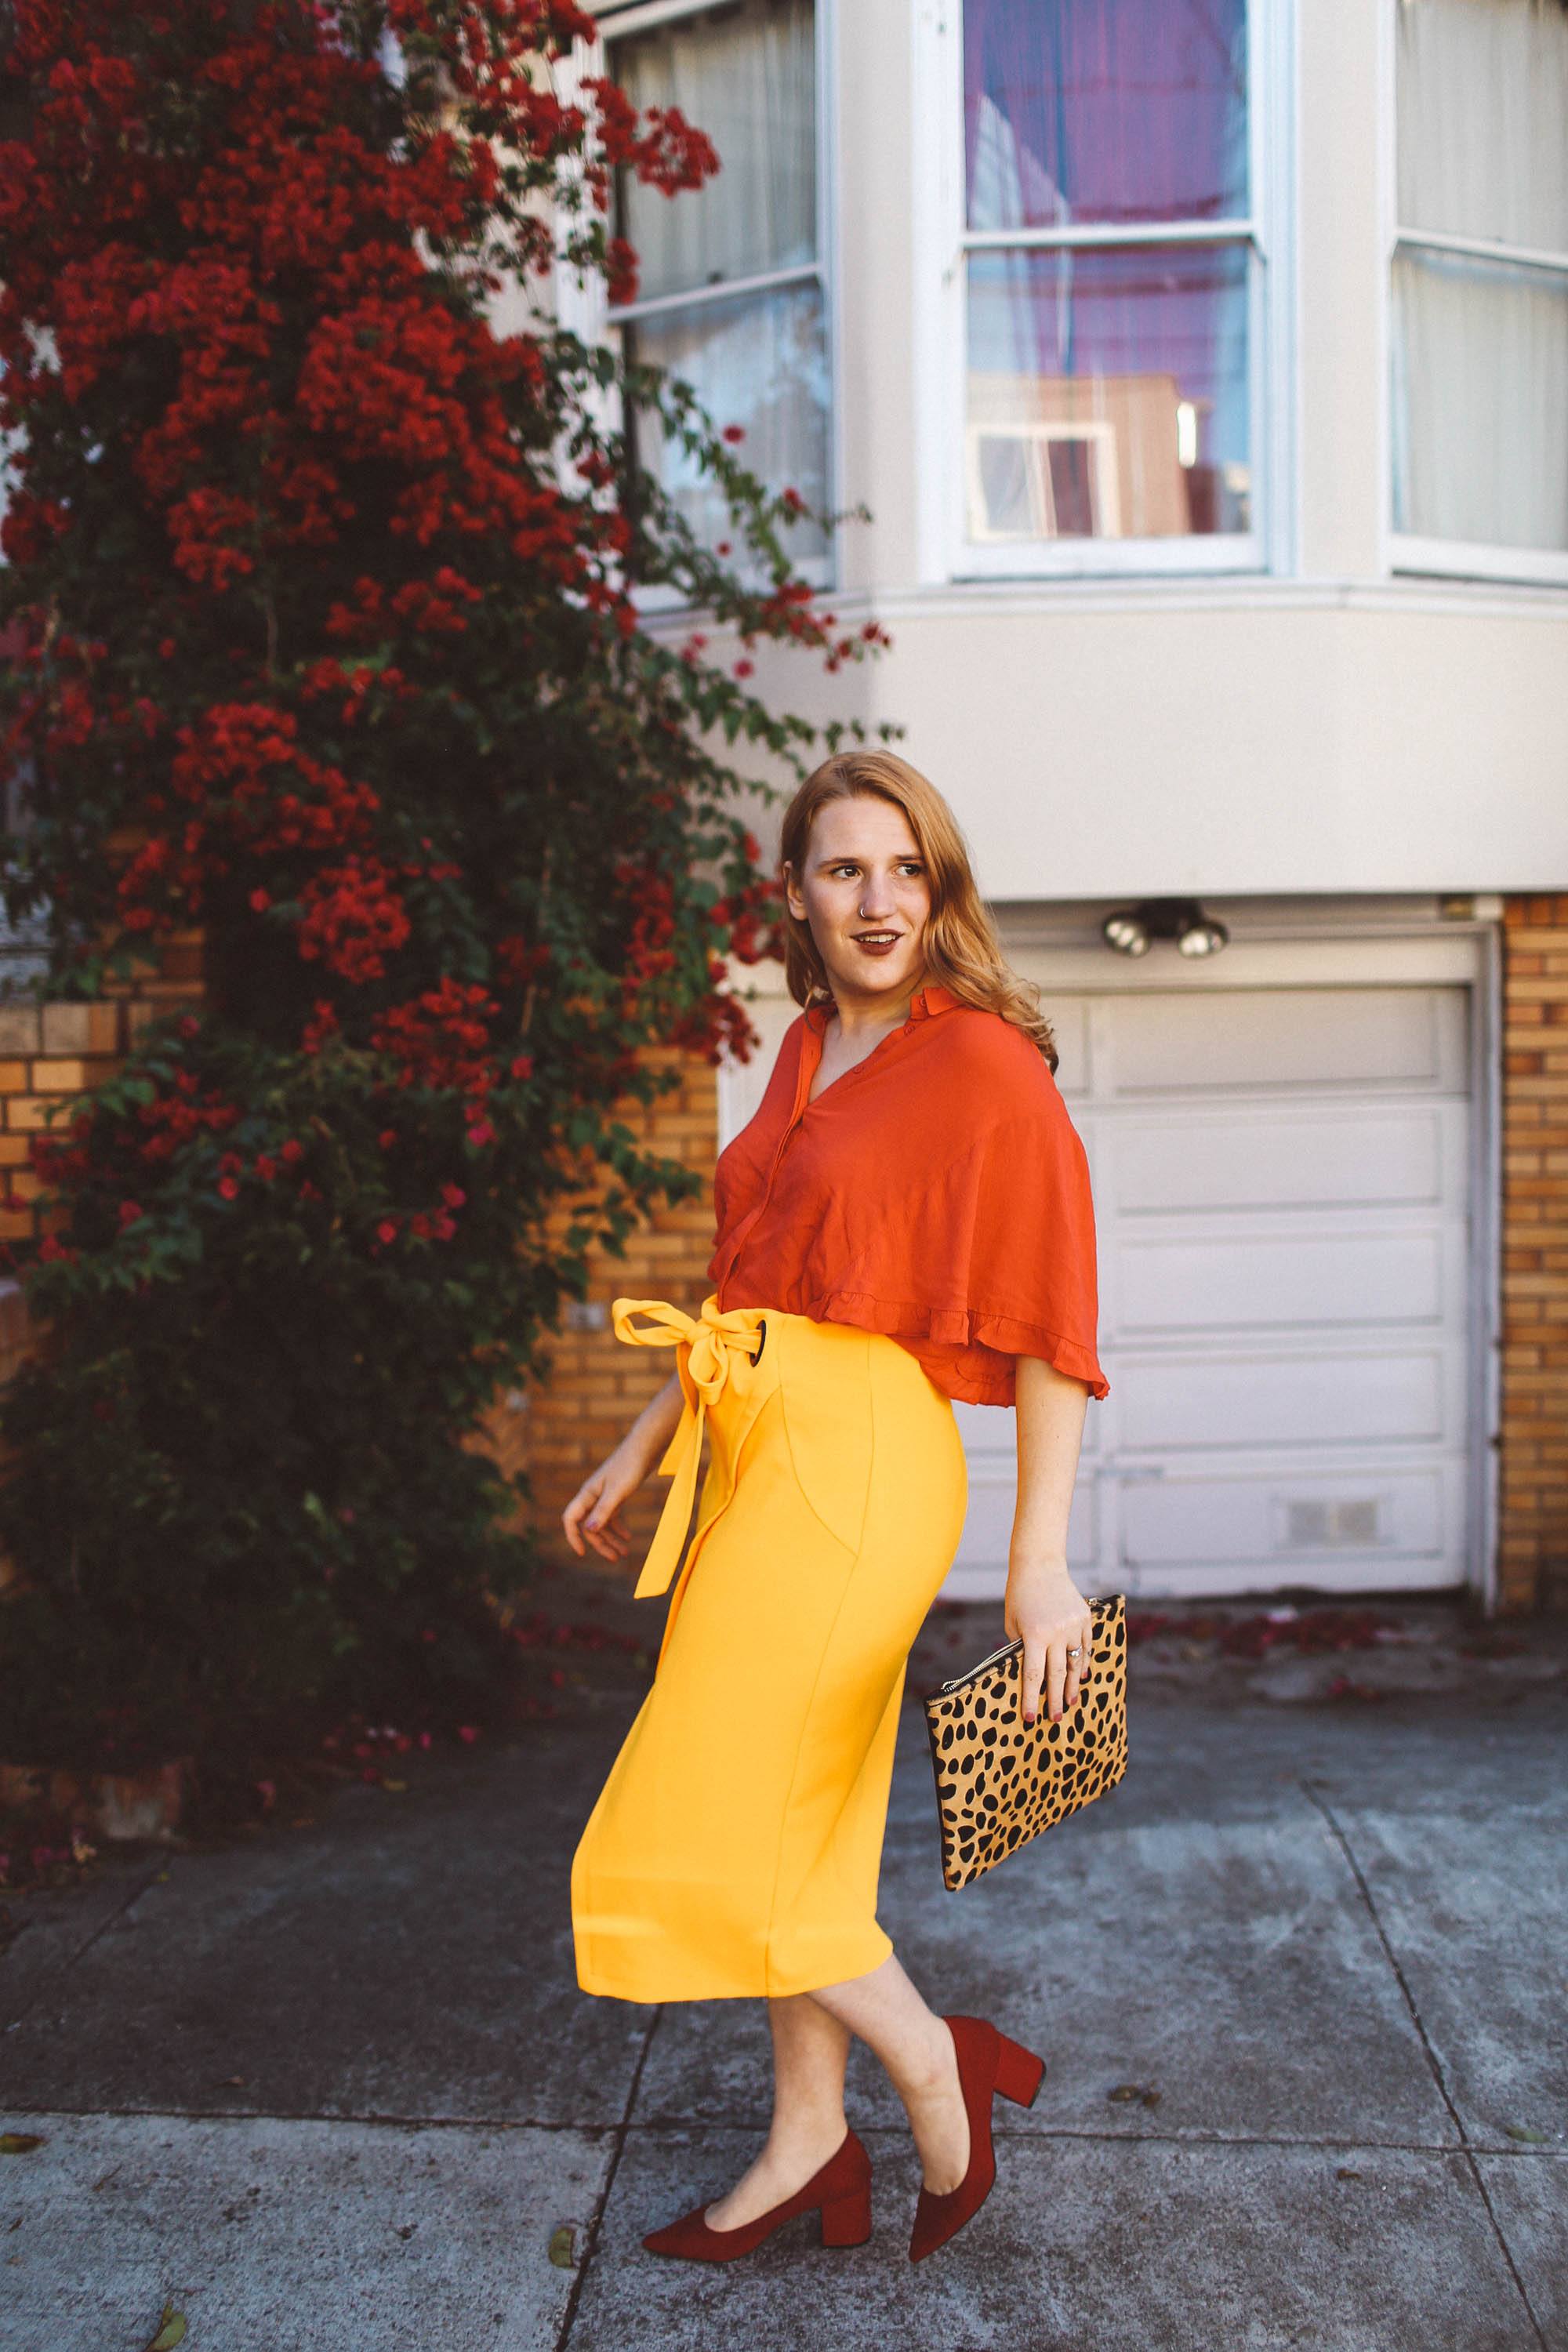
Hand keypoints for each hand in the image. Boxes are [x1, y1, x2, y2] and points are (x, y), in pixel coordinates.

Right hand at [562, 1433, 655, 1563]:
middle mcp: (593, 1496)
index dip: (573, 1536)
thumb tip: (588, 1530)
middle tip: (614, 1559)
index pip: (571, 1518)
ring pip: (602, 1523)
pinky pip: (613, 1516)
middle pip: (589, 1526)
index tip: (582, 1553)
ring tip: (624, 1553)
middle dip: (600, 1544)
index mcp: (588, 1494)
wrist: (645, 1448)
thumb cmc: (630, 1466)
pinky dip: (619, 1528)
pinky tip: (628, 1537)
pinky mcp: (617, 1494)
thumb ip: (603, 1510)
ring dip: (611, 1539)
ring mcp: (605, 1495)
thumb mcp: (618, 1491)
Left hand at [1004, 1553, 1094, 1729]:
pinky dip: (1083, 1662)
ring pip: (1076, 1663)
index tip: (1030, 1718)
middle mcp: (1057, 1632)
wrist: (1039, 1564)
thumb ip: (1020, 1648)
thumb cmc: (1018, 1595)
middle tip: (1055, 1719)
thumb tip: (1030, 1672)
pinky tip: (1081, 1676)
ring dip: (1073, 1685)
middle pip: (1058, 1675)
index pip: (1033, 1675)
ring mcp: (1074, 1625)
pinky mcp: (1085, 1618)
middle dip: (1055, 1700)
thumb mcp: (1012, 1623)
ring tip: (1071, 1702)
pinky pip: (1086, 1646)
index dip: (1031, 1699)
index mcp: (1034, 1634)